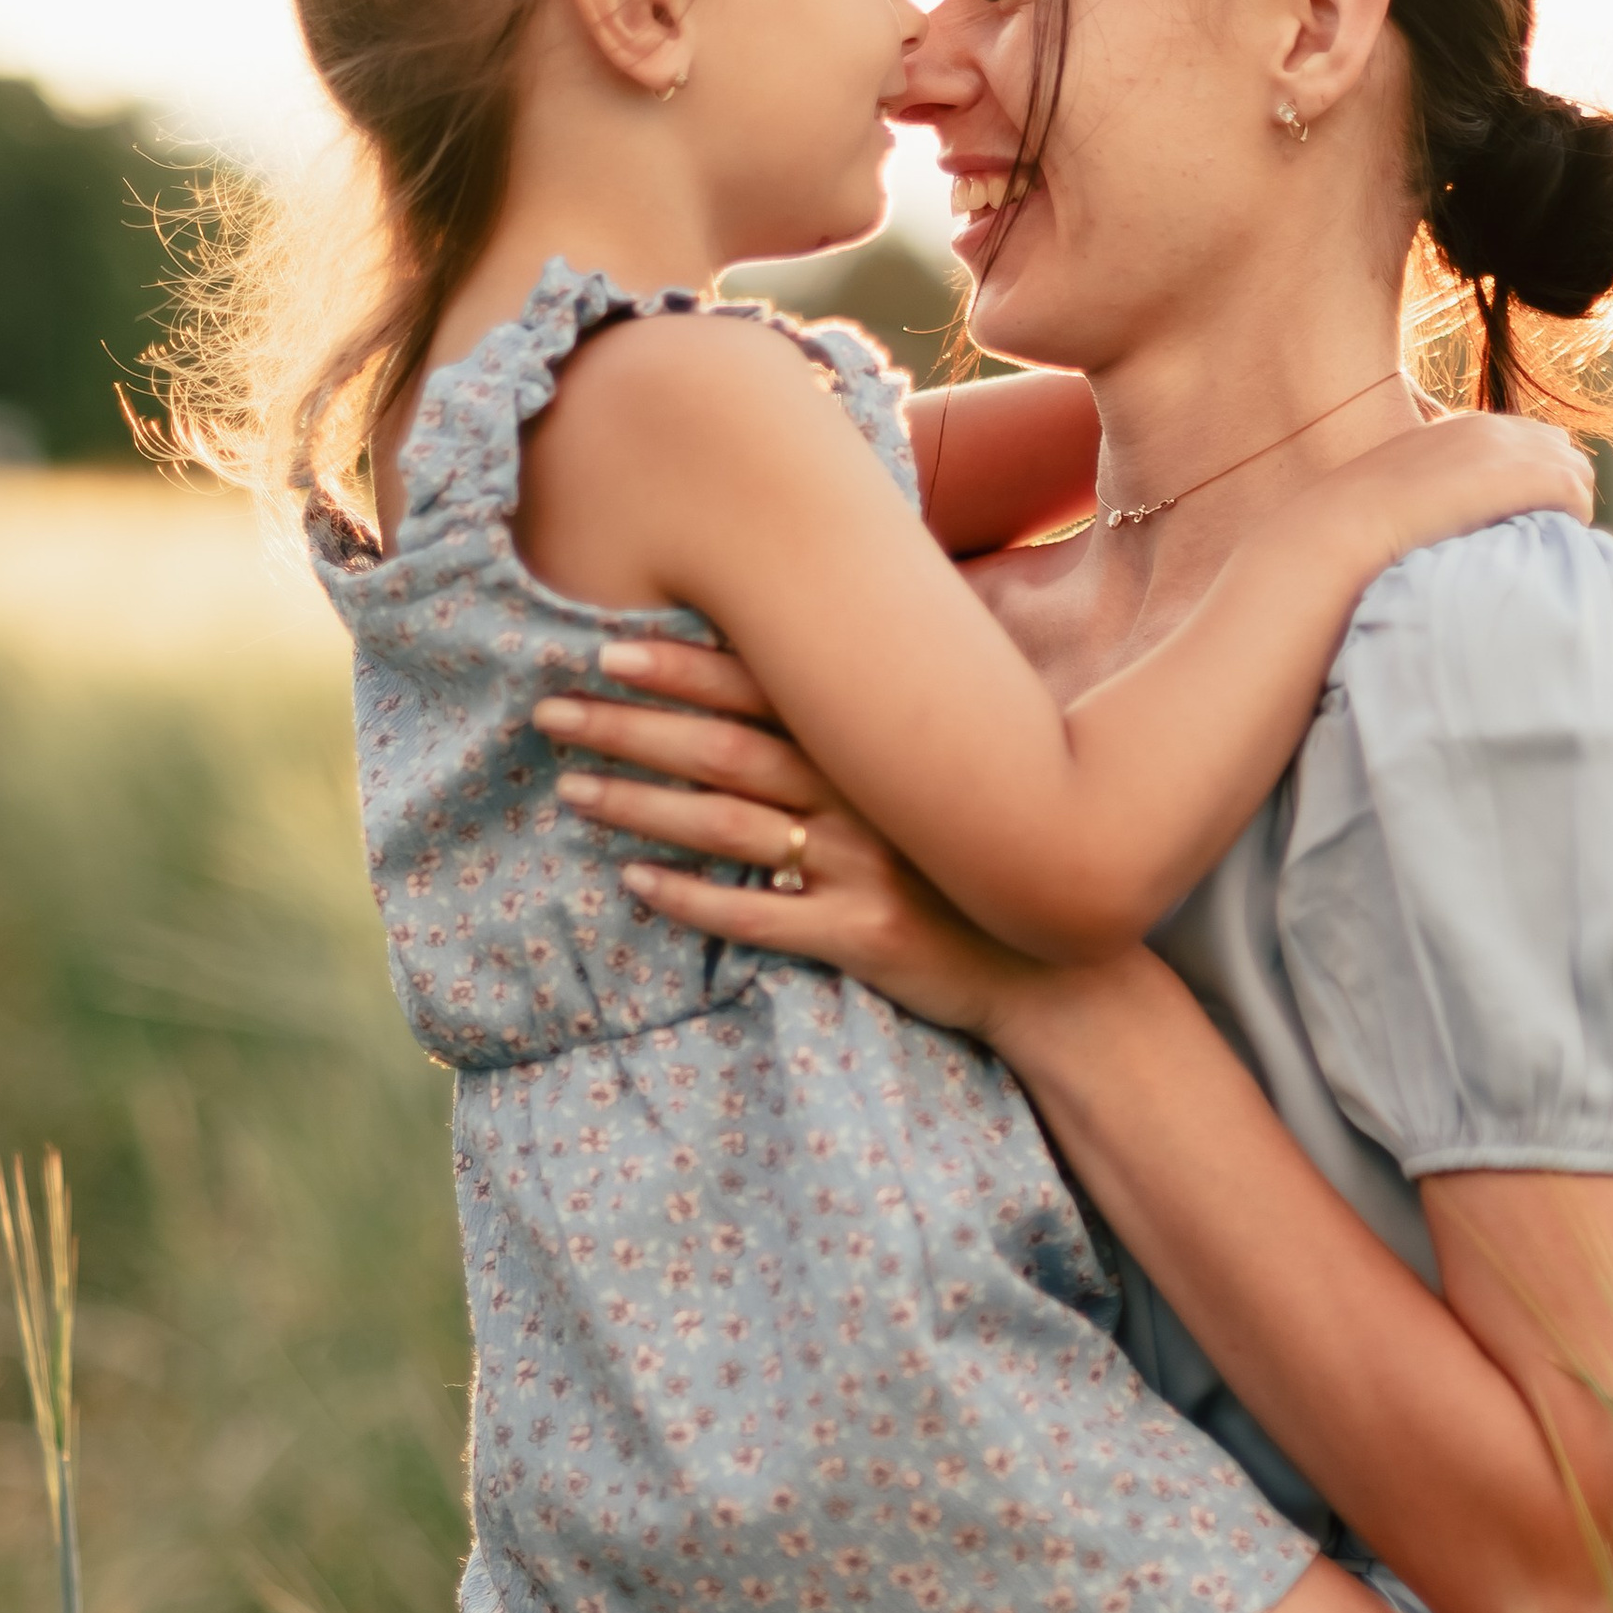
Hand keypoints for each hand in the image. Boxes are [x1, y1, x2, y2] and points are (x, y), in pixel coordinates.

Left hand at [534, 643, 1049, 1043]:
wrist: (1062, 967)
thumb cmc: (991, 864)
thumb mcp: (947, 779)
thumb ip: (881, 729)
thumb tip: (814, 667)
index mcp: (875, 749)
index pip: (764, 689)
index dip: (683, 666)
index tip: (608, 644)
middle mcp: (864, 797)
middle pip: (725, 750)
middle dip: (632, 725)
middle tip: (551, 710)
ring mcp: (864, 867)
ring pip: (729, 826)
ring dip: (641, 806)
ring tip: (571, 792)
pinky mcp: (863, 937)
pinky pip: (760, 916)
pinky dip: (694, 900)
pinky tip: (635, 886)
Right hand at [1320, 406, 1592, 555]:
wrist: (1351, 522)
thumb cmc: (1354, 522)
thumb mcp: (1392, 495)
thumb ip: (1422, 497)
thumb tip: (1425, 527)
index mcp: (1462, 429)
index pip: (1526, 443)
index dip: (1528, 482)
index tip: (1514, 521)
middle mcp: (1494, 428)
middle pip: (1559, 451)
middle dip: (1555, 492)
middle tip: (1537, 539)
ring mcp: (1516, 449)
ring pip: (1576, 472)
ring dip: (1565, 510)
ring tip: (1544, 551)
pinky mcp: (1534, 476)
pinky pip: (1575, 496)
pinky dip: (1570, 523)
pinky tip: (1549, 552)